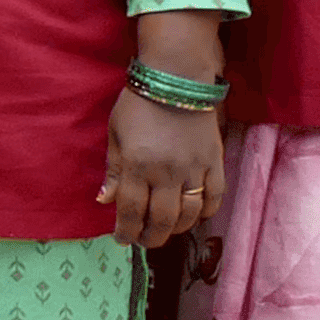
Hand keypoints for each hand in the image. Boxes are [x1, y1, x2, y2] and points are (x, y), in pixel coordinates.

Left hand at [100, 89, 222, 247]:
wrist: (177, 78)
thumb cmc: (138, 104)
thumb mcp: (115, 134)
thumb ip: (114, 170)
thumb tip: (105, 200)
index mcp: (138, 165)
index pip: (131, 211)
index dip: (126, 231)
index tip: (122, 238)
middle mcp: (167, 172)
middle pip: (162, 220)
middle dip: (151, 237)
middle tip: (144, 240)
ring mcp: (194, 168)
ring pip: (189, 214)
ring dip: (176, 229)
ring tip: (165, 229)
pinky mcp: (215, 161)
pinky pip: (214, 197)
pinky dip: (205, 212)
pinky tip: (194, 214)